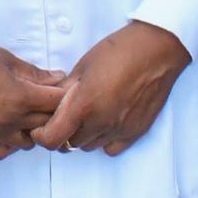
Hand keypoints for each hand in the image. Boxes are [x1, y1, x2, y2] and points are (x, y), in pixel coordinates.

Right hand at [0, 35, 66, 159]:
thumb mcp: (6, 59)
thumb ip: (34, 73)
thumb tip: (58, 79)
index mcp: (19, 97)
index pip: (56, 104)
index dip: (64, 95)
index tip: (65, 88)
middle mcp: (8, 120)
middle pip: (46, 124)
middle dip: (53, 111)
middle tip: (50, 99)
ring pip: (28, 142)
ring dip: (34, 129)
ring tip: (30, 113)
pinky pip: (4, 151)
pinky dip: (12, 142)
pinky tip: (10, 127)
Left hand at [31, 20, 188, 155]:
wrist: (157, 49)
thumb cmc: (119, 51)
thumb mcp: (83, 66)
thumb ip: (66, 90)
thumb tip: (53, 102)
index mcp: (84, 105)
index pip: (53, 140)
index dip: (42, 136)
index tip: (40, 128)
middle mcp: (102, 122)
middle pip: (69, 144)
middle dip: (62, 133)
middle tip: (64, 116)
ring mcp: (120, 129)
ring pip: (90, 146)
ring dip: (83, 136)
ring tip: (88, 115)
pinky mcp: (136, 131)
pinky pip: (112, 148)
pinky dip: (104, 140)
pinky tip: (106, 122)